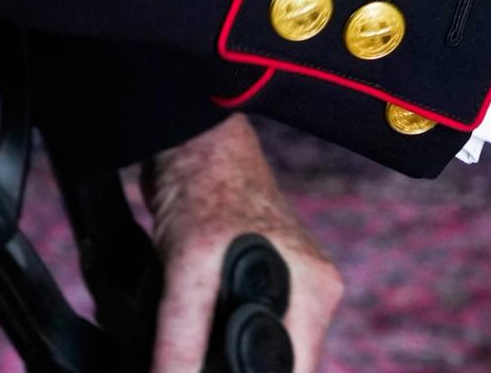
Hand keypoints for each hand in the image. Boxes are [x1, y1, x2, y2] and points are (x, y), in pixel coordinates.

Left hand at [141, 116, 341, 372]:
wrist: (191, 140)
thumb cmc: (205, 188)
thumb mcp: (190, 272)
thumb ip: (184, 339)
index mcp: (314, 293)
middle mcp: (309, 291)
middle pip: (276, 364)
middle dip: (230, 363)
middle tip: (185, 356)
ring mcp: (285, 284)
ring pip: (252, 347)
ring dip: (212, 350)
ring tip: (175, 336)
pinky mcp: (256, 277)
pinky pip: (235, 325)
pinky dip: (203, 332)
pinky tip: (179, 322)